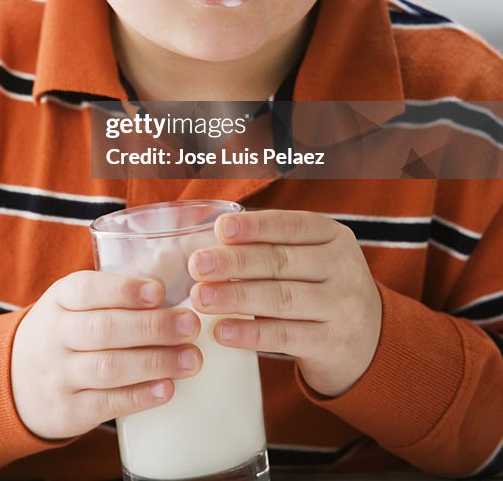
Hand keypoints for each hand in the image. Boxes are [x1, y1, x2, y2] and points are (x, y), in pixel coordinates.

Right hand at [10, 270, 201, 439]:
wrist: (15, 381)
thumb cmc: (67, 330)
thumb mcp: (76, 302)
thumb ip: (116, 291)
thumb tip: (176, 269)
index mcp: (61, 298)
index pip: (87, 289)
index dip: (124, 290)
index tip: (159, 291)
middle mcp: (56, 334)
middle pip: (104, 329)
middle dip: (152, 327)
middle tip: (191, 325)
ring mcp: (59, 375)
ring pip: (108, 367)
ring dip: (155, 362)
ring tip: (191, 359)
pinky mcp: (67, 411)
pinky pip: (105, 404)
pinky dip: (139, 396)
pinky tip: (167, 389)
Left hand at [187, 209, 381, 396]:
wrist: (370, 343)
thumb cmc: (322, 289)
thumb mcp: (312, 259)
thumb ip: (273, 246)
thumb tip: (211, 240)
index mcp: (333, 236)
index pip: (291, 225)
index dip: (255, 227)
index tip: (220, 229)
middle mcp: (343, 267)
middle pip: (281, 261)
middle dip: (235, 262)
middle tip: (198, 265)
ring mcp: (342, 306)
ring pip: (281, 298)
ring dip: (236, 297)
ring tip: (200, 298)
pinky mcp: (333, 344)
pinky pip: (285, 336)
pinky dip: (250, 333)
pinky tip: (222, 331)